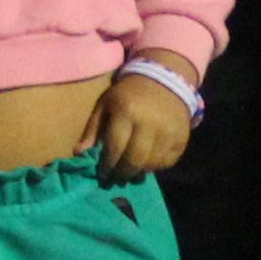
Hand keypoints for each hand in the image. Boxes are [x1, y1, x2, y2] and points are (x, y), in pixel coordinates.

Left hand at [90, 69, 194, 183]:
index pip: (115, 148)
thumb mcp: (106, 105)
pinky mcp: (181, 138)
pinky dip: (156, 167)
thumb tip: (79, 154)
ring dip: (139, 172)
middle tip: (117, 178)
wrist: (165, 81)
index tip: (103, 173)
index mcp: (127, 112)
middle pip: (134, 160)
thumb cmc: (129, 95)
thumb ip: (93, 129)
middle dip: (122, 174)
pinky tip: (148, 162)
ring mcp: (168, 132)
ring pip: (151, 165)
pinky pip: (167, 163)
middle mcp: (149, 123)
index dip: (107, 165)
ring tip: (131, 171)